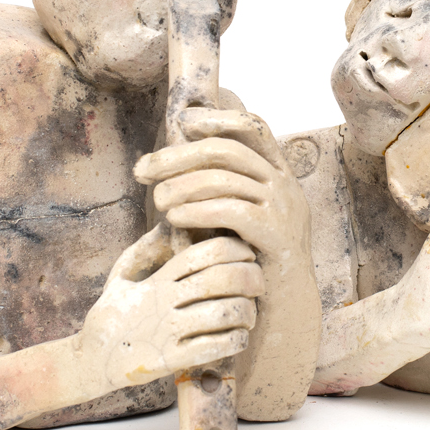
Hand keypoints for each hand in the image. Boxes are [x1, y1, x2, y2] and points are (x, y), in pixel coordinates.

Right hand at [78, 226, 262, 389]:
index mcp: (156, 280)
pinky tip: (239, 337)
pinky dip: (235, 340)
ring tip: (250, 313)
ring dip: (246, 311)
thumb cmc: (112, 314)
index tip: (248, 252)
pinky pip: (214, 348)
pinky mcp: (170, 361)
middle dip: (249, 277)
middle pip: (219, 279)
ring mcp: (167, 332)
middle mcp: (163, 303)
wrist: (91, 361)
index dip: (233, 249)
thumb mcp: (121, 275)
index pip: (202, 253)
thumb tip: (169, 222)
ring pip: (222, 313)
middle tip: (259, 282)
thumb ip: (145, 248)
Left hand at [134, 110, 310, 266]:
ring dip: (182, 186)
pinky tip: (174, 218)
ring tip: (156, 200)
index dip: (219, 118)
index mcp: (279, 175)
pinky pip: (231, 211)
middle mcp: (286, 185)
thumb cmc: (250, 263)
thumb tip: (172, 167)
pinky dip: (197, 211)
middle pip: (229, 150)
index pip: (254, 128)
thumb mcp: (238, 219)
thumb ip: (218, 191)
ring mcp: (284, 209)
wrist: (285, 311)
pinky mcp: (277, 235)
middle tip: (143, 170)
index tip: (182, 122)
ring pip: (226, 179)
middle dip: (180, 156)